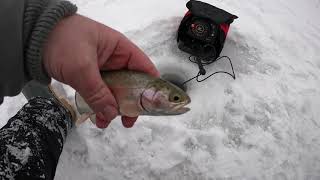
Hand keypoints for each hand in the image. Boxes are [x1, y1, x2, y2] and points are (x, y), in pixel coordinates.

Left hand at [43, 14, 158, 127]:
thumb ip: (98, 92)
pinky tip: (97, 117)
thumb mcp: (82, 68)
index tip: (151, 106)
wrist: (31, 38)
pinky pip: (100, 93)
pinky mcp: (89, 77)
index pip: (144, 67)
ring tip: (106, 122)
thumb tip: (112, 114)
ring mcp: (101, 69)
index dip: (151, 86)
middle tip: (127, 120)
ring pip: (115, 91)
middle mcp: (114, 59)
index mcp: (119, 49)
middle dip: (130, 103)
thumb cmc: (61, 40)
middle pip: (131, 83)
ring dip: (113, 108)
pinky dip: (100, 105)